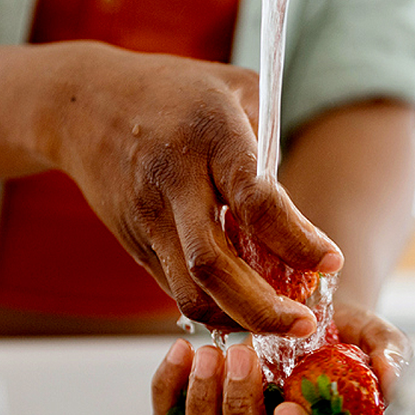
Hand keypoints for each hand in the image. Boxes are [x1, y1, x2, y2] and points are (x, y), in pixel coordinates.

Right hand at [50, 44, 341, 336]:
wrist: (83, 103)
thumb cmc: (176, 92)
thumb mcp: (236, 90)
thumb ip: (272, 147)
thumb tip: (302, 217)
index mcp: (209, 135)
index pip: (255, 201)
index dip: (296, 240)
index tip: (331, 261)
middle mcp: (173, 181)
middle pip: (213, 265)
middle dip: (263, 308)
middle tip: (305, 324)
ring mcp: (148, 218)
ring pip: (189, 292)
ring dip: (238, 319)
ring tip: (280, 324)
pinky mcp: (134, 243)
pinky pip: (176, 289)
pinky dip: (215, 308)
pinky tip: (245, 307)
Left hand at [150, 301, 410, 414]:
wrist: (300, 318)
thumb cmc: (343, 340)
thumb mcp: (376, 339)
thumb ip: (390, 357)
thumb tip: (391, 379)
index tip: (288, 409)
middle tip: (244, 356)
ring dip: (203, 410)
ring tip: (211, 354)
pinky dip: (168, 391)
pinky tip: (182, 352)